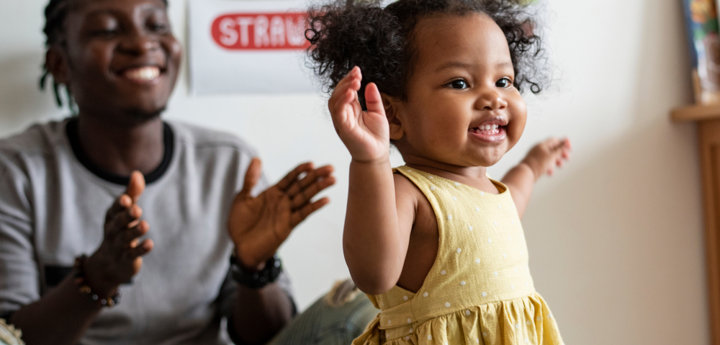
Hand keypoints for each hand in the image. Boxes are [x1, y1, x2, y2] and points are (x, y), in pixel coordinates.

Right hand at [84, 172, 153, 296]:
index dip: (120, 205)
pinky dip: (141, 249)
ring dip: (135, 232)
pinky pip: (133, 254)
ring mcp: (119, 246)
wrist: (109, 264)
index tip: (127, 199)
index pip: (114, 209)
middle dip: (127, 216)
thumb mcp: (124, 211)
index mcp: (112, 217)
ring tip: (145, 225)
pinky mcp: (127, 259)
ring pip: (126, 238)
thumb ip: (132, 193)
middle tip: (137, 209)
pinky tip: (150, 244)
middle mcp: (113, 231)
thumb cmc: (120, 229)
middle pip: (119, 223)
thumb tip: (137, 173)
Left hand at [229, 158, 335, 269]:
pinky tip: (325, 199)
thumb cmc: (240, 224)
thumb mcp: (242, 198)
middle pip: (302, 185)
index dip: (300, 170)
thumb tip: (257, 158)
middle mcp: (283, 201)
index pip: (290, 178)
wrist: (240, 248)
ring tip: (332, 179)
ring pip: (305, 197)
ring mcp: (287, 213)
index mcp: (273, 193)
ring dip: (319, 188)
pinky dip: (314, 206)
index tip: (312, 163)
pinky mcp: (288, 225)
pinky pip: (303, 214)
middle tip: (331, 168)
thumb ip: (250, 179)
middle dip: (316, 176)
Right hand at [329, 66, 389, 162]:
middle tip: (357, 74)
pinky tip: (351, 94)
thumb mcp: (378, 113)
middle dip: (346, 82)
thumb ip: (373, 99)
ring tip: (355, 82)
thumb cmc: (377, 137)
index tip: (357, 70)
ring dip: (343, 89)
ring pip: (335, 101)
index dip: (349, 79)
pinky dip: (342, 102)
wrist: (378, 154)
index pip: (345, 90)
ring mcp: (342, 121)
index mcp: (351, 110)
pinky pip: (338, 113)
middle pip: (338, 93)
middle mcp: (344, 114)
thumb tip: (370, 84)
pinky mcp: (344, 129)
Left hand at [521, 138, 571, 179]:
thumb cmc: (537, 164)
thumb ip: (560, 148)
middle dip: (561, 153)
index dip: (564, 143)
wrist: (525, 174)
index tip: (570, 149)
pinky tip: (550, 172)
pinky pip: (544, 164)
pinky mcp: (535, 164)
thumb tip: (566, 140)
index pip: (555, 140)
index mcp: (542, 145)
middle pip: (553, 148)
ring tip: (560, 166)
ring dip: (556, 161)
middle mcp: (539, 149)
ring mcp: (536, 157)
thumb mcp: (552, 155)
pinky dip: (549, 167)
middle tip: (567, 158)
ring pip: (550, 157)